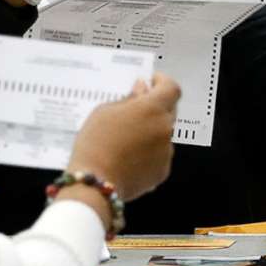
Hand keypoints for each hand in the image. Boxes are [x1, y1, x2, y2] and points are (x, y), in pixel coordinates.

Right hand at [67, 76, 180, 203]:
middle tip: (134, 110)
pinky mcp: (163, 171)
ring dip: (150, 131)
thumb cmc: (95, 142)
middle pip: (168, 111)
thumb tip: (141, 90)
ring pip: (162, 134)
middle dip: (154, 107)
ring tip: (125, 139)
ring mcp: (167, 151)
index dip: (162, 82)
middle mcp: (165, 128)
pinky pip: (159, 155)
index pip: (171, 88)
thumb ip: (129, 99)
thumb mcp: (105, 111)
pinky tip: (128, 157)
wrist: (94, 183)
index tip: (151, 82)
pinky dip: (148, 153)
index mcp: (153, 108)